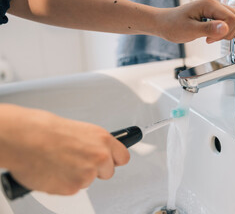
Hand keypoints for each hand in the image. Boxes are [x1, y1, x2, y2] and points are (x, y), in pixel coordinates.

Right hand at [0, 104, 129, 194]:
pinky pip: (72, 189)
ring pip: (88, 181)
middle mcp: (100, 157)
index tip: (110, 162)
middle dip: (95, 170)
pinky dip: (63, 184)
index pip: (123, 157)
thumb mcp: (80, 130)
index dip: (114, 160)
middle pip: (108, 172)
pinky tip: (53, 171)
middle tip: (78, 162)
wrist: (26, 138)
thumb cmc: (47, 130)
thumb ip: (94, 143)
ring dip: (76, 176)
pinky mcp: (73, 187)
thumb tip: (98, 151)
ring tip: (60, 162)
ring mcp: (87, 174)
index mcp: (103, 140)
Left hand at [156, 0, 234, 43]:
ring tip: (222, 39)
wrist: (164, 23)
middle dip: (232, 33)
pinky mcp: (215, 14)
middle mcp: (215, 4)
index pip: (232, 19)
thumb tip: (225, 28)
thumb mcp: (189, 30)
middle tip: (214, 40)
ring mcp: (216, 9)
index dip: (225, 33)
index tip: (210, 40)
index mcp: (209, 5)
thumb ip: (208, 29)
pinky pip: (233, 16)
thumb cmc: (173, 26)